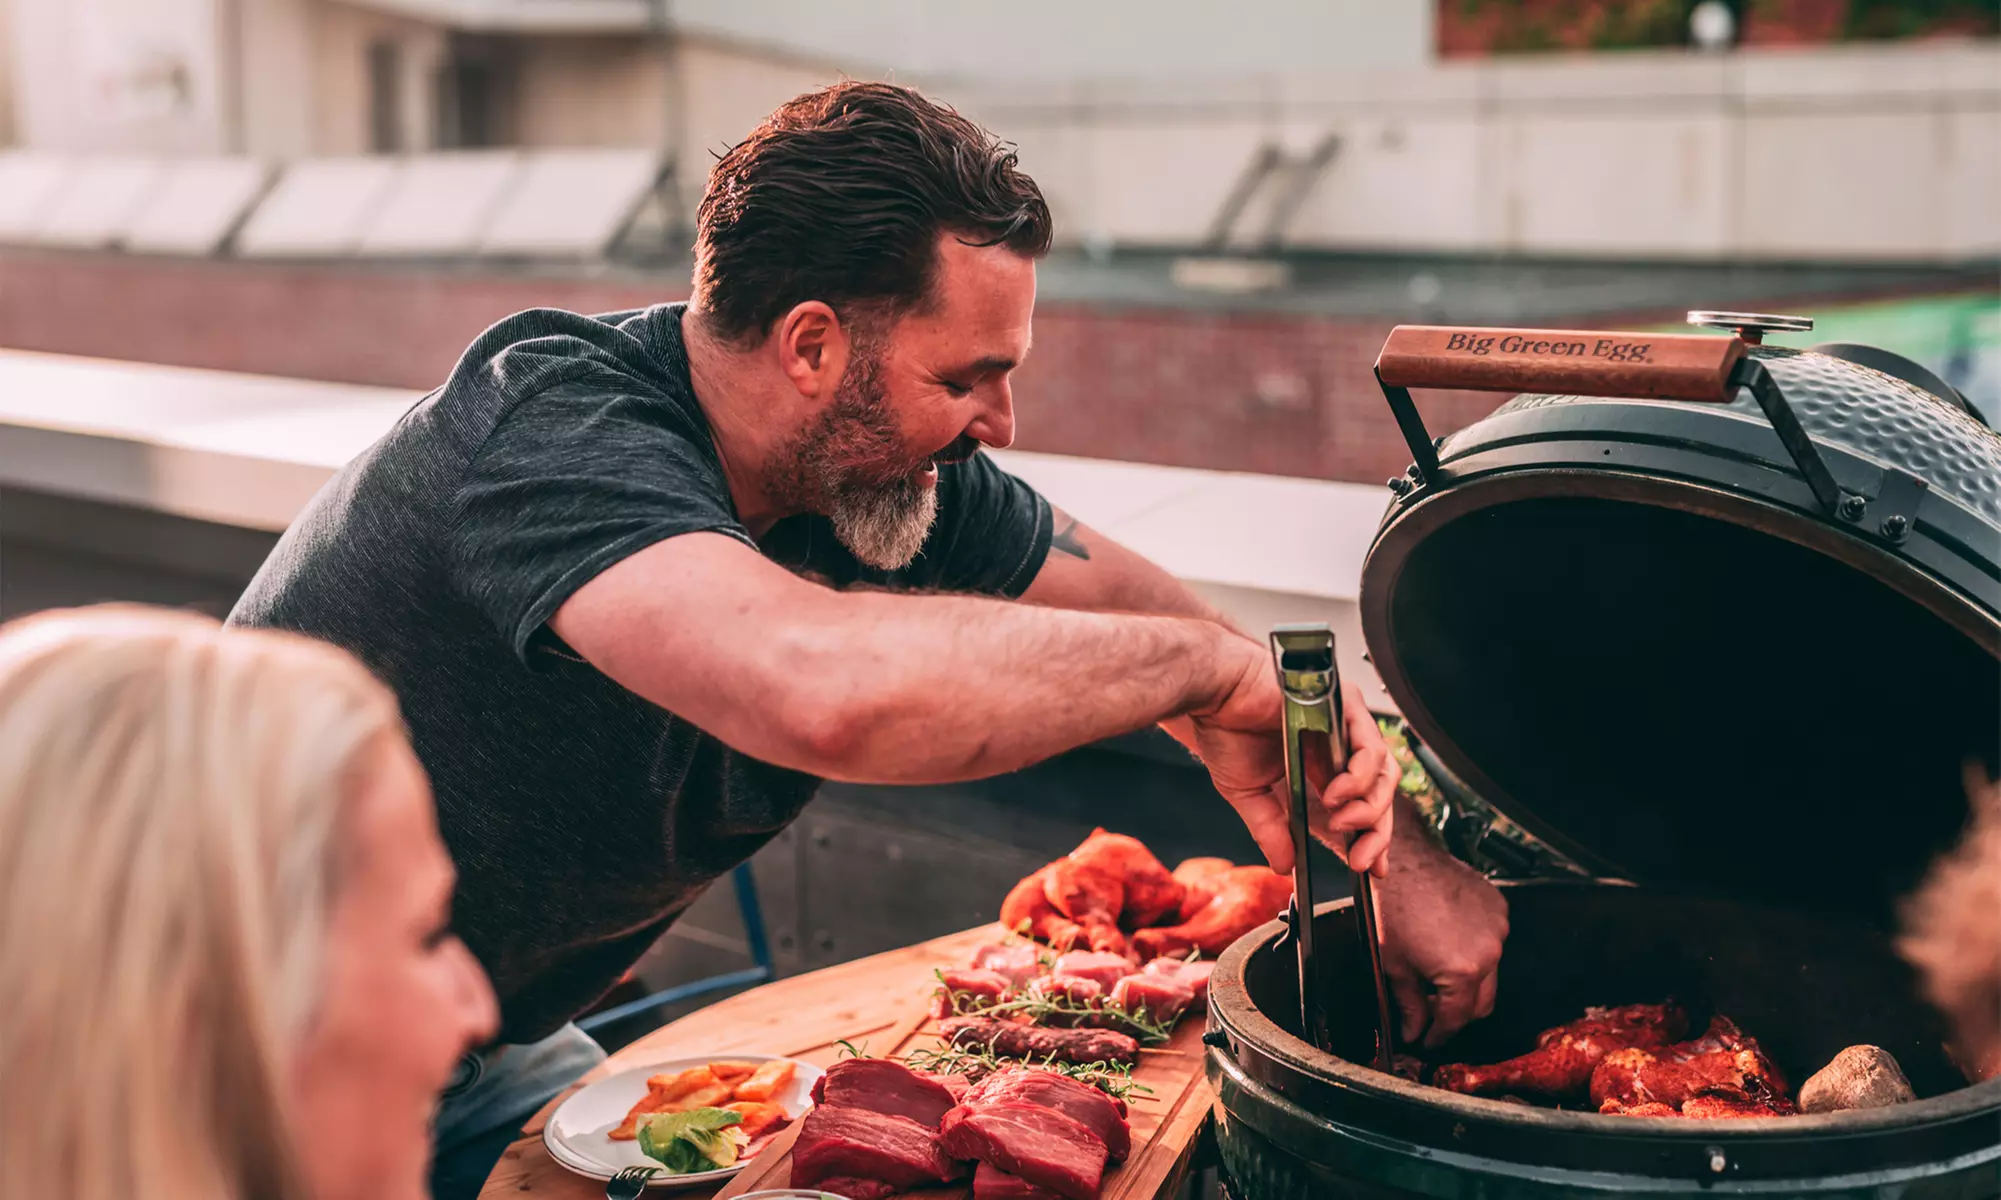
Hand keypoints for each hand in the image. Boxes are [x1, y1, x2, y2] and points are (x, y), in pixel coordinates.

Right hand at [1180, 639, 1396, 876]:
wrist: (1213, 696)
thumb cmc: (1226, 730)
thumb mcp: (1249, 794)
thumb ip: (1270, 829)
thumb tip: (1283, 865)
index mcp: (1320, 765)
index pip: (1363, 803)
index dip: (1373, 836)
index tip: (1372, 866)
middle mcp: (1338, 745)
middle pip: (1381, 792)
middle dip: (1376, 832)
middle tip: (1361, 858)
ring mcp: (1344, 726)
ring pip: (1384, 772)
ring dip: (1369, 806)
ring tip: (1342, 822)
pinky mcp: (1344, 707)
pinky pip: (1371, 747)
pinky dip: (1361, 776)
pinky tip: (1338, 794)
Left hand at [1374, 810, 1509, 1047]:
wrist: (1403, 862)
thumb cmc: (1393, 907)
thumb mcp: (1394, 966)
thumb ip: (1409, 1005)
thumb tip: (1413, 1031)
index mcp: (1464, 970)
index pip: (1456, 1019)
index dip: (1438, 1034)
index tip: (1427, 1039)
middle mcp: (1489, 951)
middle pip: (1482, 1002)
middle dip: (1457, 1014)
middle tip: (1432, 1014)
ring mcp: (1498, 928)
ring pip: (1490, 973)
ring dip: (1468, 982)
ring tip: (1437, 974)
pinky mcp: (1499, 909)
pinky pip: (1493, 942)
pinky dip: (1476, 951)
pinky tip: (1450, 945)